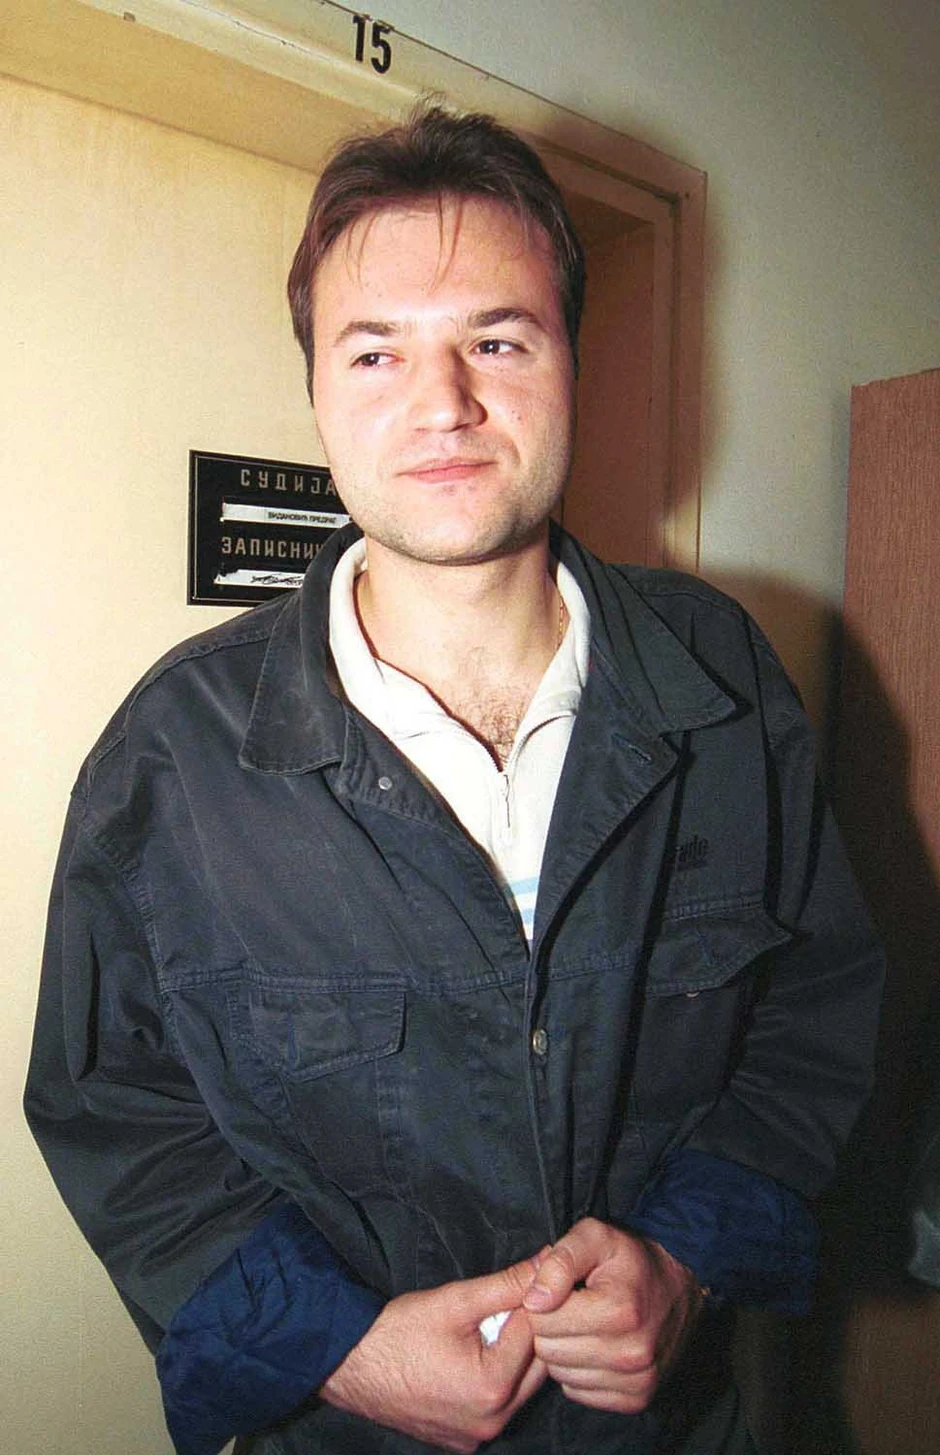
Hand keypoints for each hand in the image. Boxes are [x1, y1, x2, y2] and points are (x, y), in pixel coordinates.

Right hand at [320, 1255, 547, 1451]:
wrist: (349, 1366)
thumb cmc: (397, 1331)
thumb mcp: (455, 1300)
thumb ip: (507, 1283)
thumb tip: (548, 1262)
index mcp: (494, 1388)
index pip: (537, 1335)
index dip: (532, 1304)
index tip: (523, 1286)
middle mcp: (491, 1422)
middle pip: (534, 1368)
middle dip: (526, 1333)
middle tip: (503, 1307)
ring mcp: (476, 1436)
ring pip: (518, 1390)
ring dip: (512, 1358)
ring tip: (487, 1329)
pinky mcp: (462, 1441)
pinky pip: (495, 1408)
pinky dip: (495, 1382)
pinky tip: (473, 1357)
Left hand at [522, 1218, 702, 1413]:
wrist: (678, 1287)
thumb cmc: (630, 1259)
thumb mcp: (594, 1237)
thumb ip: (559, 1262)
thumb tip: (533, 1302)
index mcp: (619, 1311)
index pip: (541, 1321)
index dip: (541, 1302)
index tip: (560, 1290)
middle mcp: (631, 1352)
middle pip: (549, 1352)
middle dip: (551, 1327)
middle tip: (571, 1307)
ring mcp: (637, 1379)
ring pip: (561, 1376)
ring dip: (564, 1352)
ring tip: (585, 1325)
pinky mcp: (638, 1398)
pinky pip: (579, 1393)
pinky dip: (579, 1372)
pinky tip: (595, 1347)